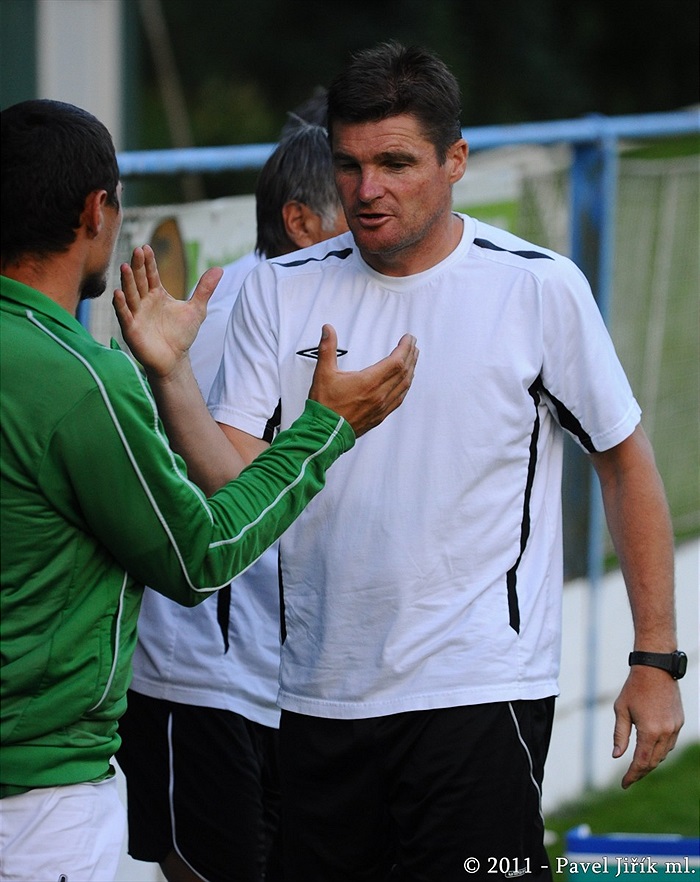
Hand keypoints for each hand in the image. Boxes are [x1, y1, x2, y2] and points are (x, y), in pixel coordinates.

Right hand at [113, 244, 222, 378]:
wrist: (175, 360)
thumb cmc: (182, 334)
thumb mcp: (196, 309)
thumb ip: (205, 289)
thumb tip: (219, 269)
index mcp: (156, 294)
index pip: (151, 274)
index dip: (149, 262)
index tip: (146, 247)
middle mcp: (143, 301)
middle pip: (139, 280)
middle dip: (138, 266)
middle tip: (137, 250)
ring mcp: (136, 314)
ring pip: (130, 294)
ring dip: (127, 281)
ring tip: (125, 266)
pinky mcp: (131, 329)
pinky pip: (124, 314)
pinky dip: (120, 305)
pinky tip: (118, 293)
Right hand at [309, 325, 417, 435]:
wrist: (324, 433)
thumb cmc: (325, 406)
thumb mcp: (323, 373)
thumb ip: (327, 349)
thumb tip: (328, 329)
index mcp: (369, 382)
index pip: (396, 361)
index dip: (405, 348)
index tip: (408, 338)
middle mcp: (379, 395)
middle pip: (404, 372)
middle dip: (411, 355)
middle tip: (413, 344)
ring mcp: (382, 407)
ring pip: (404, 385)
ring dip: (411, 370)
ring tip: (413, 358)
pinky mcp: (380, 416)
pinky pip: (399, 398)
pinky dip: (405, 386)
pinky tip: (406, 382)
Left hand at [612, 665, 683, 787]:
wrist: (656, 669)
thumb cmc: (634, 688)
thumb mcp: (621, 710)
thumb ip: (620, 735)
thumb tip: (617, 756)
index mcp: (649, 731)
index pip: (641, 762)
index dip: (632, 775)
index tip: (623, 784)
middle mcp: (665, 732)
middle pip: (653, 761)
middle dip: (641, 772)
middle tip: (629, 778)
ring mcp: (674, 728)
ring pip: (663, 754)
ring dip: (651, 761)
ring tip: (637, 765)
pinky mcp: (679, 722)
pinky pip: (669, 743)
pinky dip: (659, 750)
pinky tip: (650, 749)